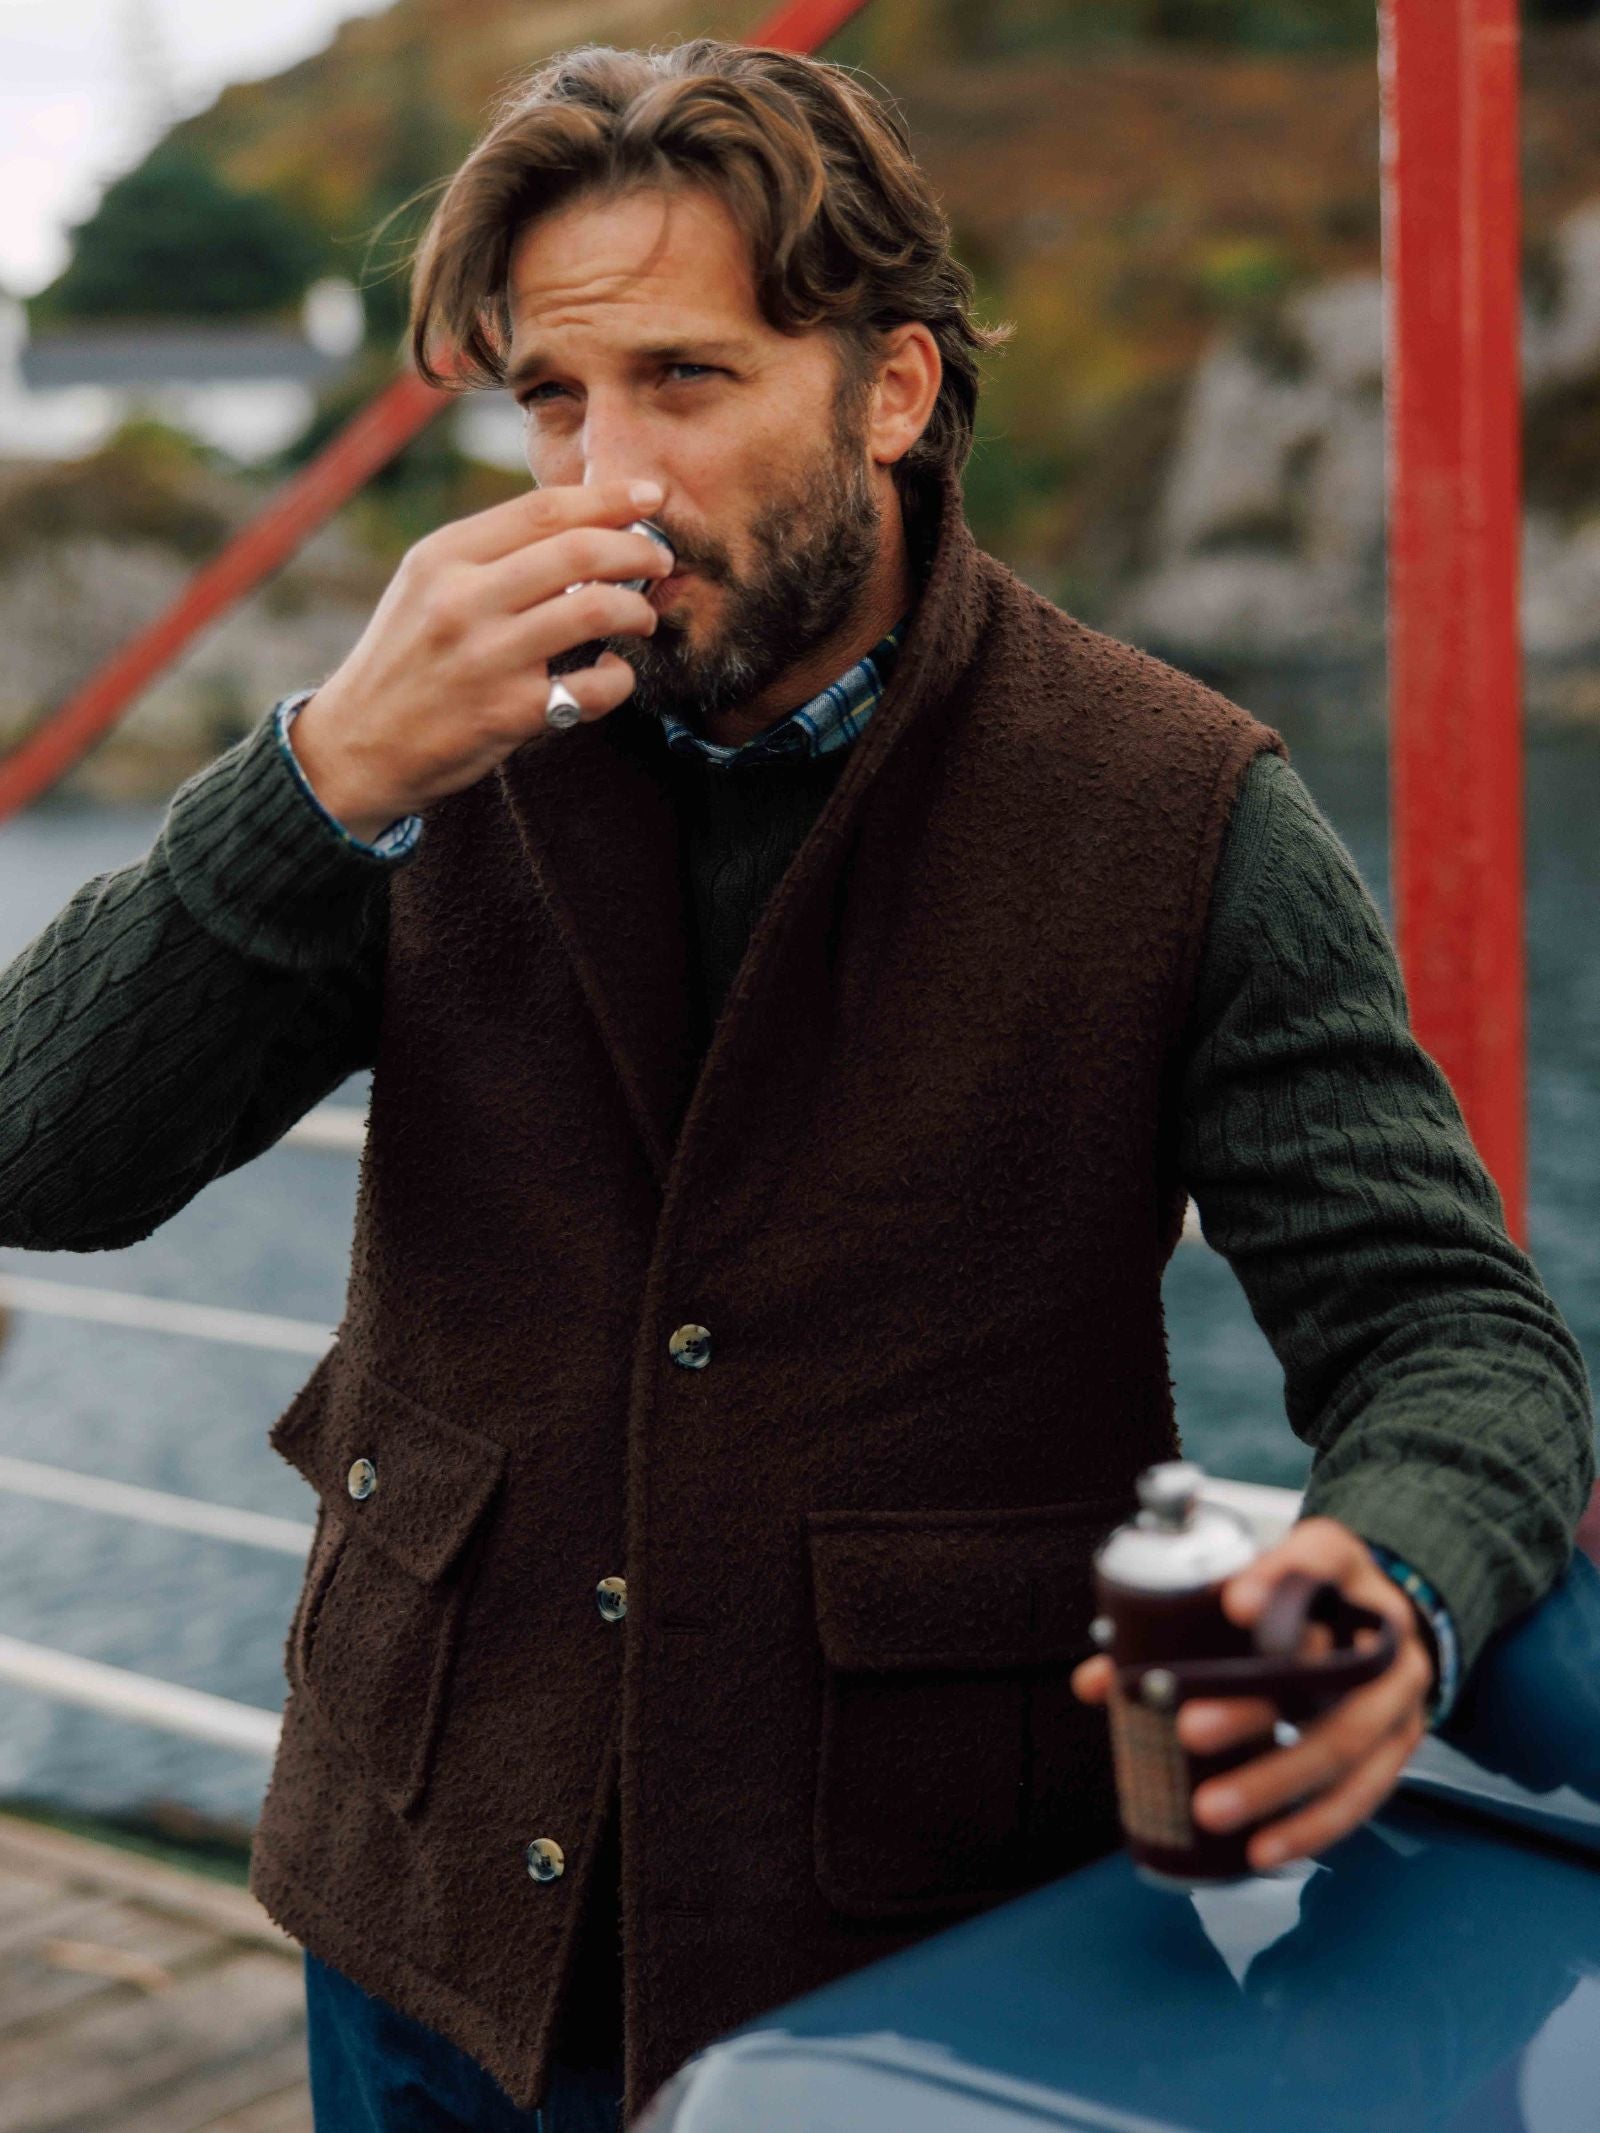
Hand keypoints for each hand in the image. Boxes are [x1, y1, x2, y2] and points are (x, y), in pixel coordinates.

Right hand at [289, 479, 674, 838]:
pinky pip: (594, 687)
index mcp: (444, 557)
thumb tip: (582, 524)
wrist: (358, 746)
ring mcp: (486, 657)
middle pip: (579, 550)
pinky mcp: (508, 713)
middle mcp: (462, 599)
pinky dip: (619, 678)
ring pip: (595, 609)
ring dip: (636, 609)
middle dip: (638, 549)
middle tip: (660, 560)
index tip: (649, 497)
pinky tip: (612, 675)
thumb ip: (493, 555)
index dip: (608, 498)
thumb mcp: (427, 587)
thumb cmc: (407, 660)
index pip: (543, 509)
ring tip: (641, 617)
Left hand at [1072, 1516, 1434, 1869]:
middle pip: (1321, 1665)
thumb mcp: (1257, 1581)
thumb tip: (1098, 1681)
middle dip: (1252, 1705)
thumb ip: (1181, 1619)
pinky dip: (1313, 1824)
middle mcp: (1380, 1622)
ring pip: (1345, 1737)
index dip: (1277, 1580)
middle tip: (1187, 1729)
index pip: (1315, 1558)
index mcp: (1338, 1562)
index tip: (1232, 1604)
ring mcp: (1401, 1686)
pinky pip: (1365, 1791)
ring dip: (1276, 1780)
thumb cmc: (1304, 1599)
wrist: (1389, 1618)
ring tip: (1212, 1809)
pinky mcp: (1406, 1740)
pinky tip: (1265, 1848)